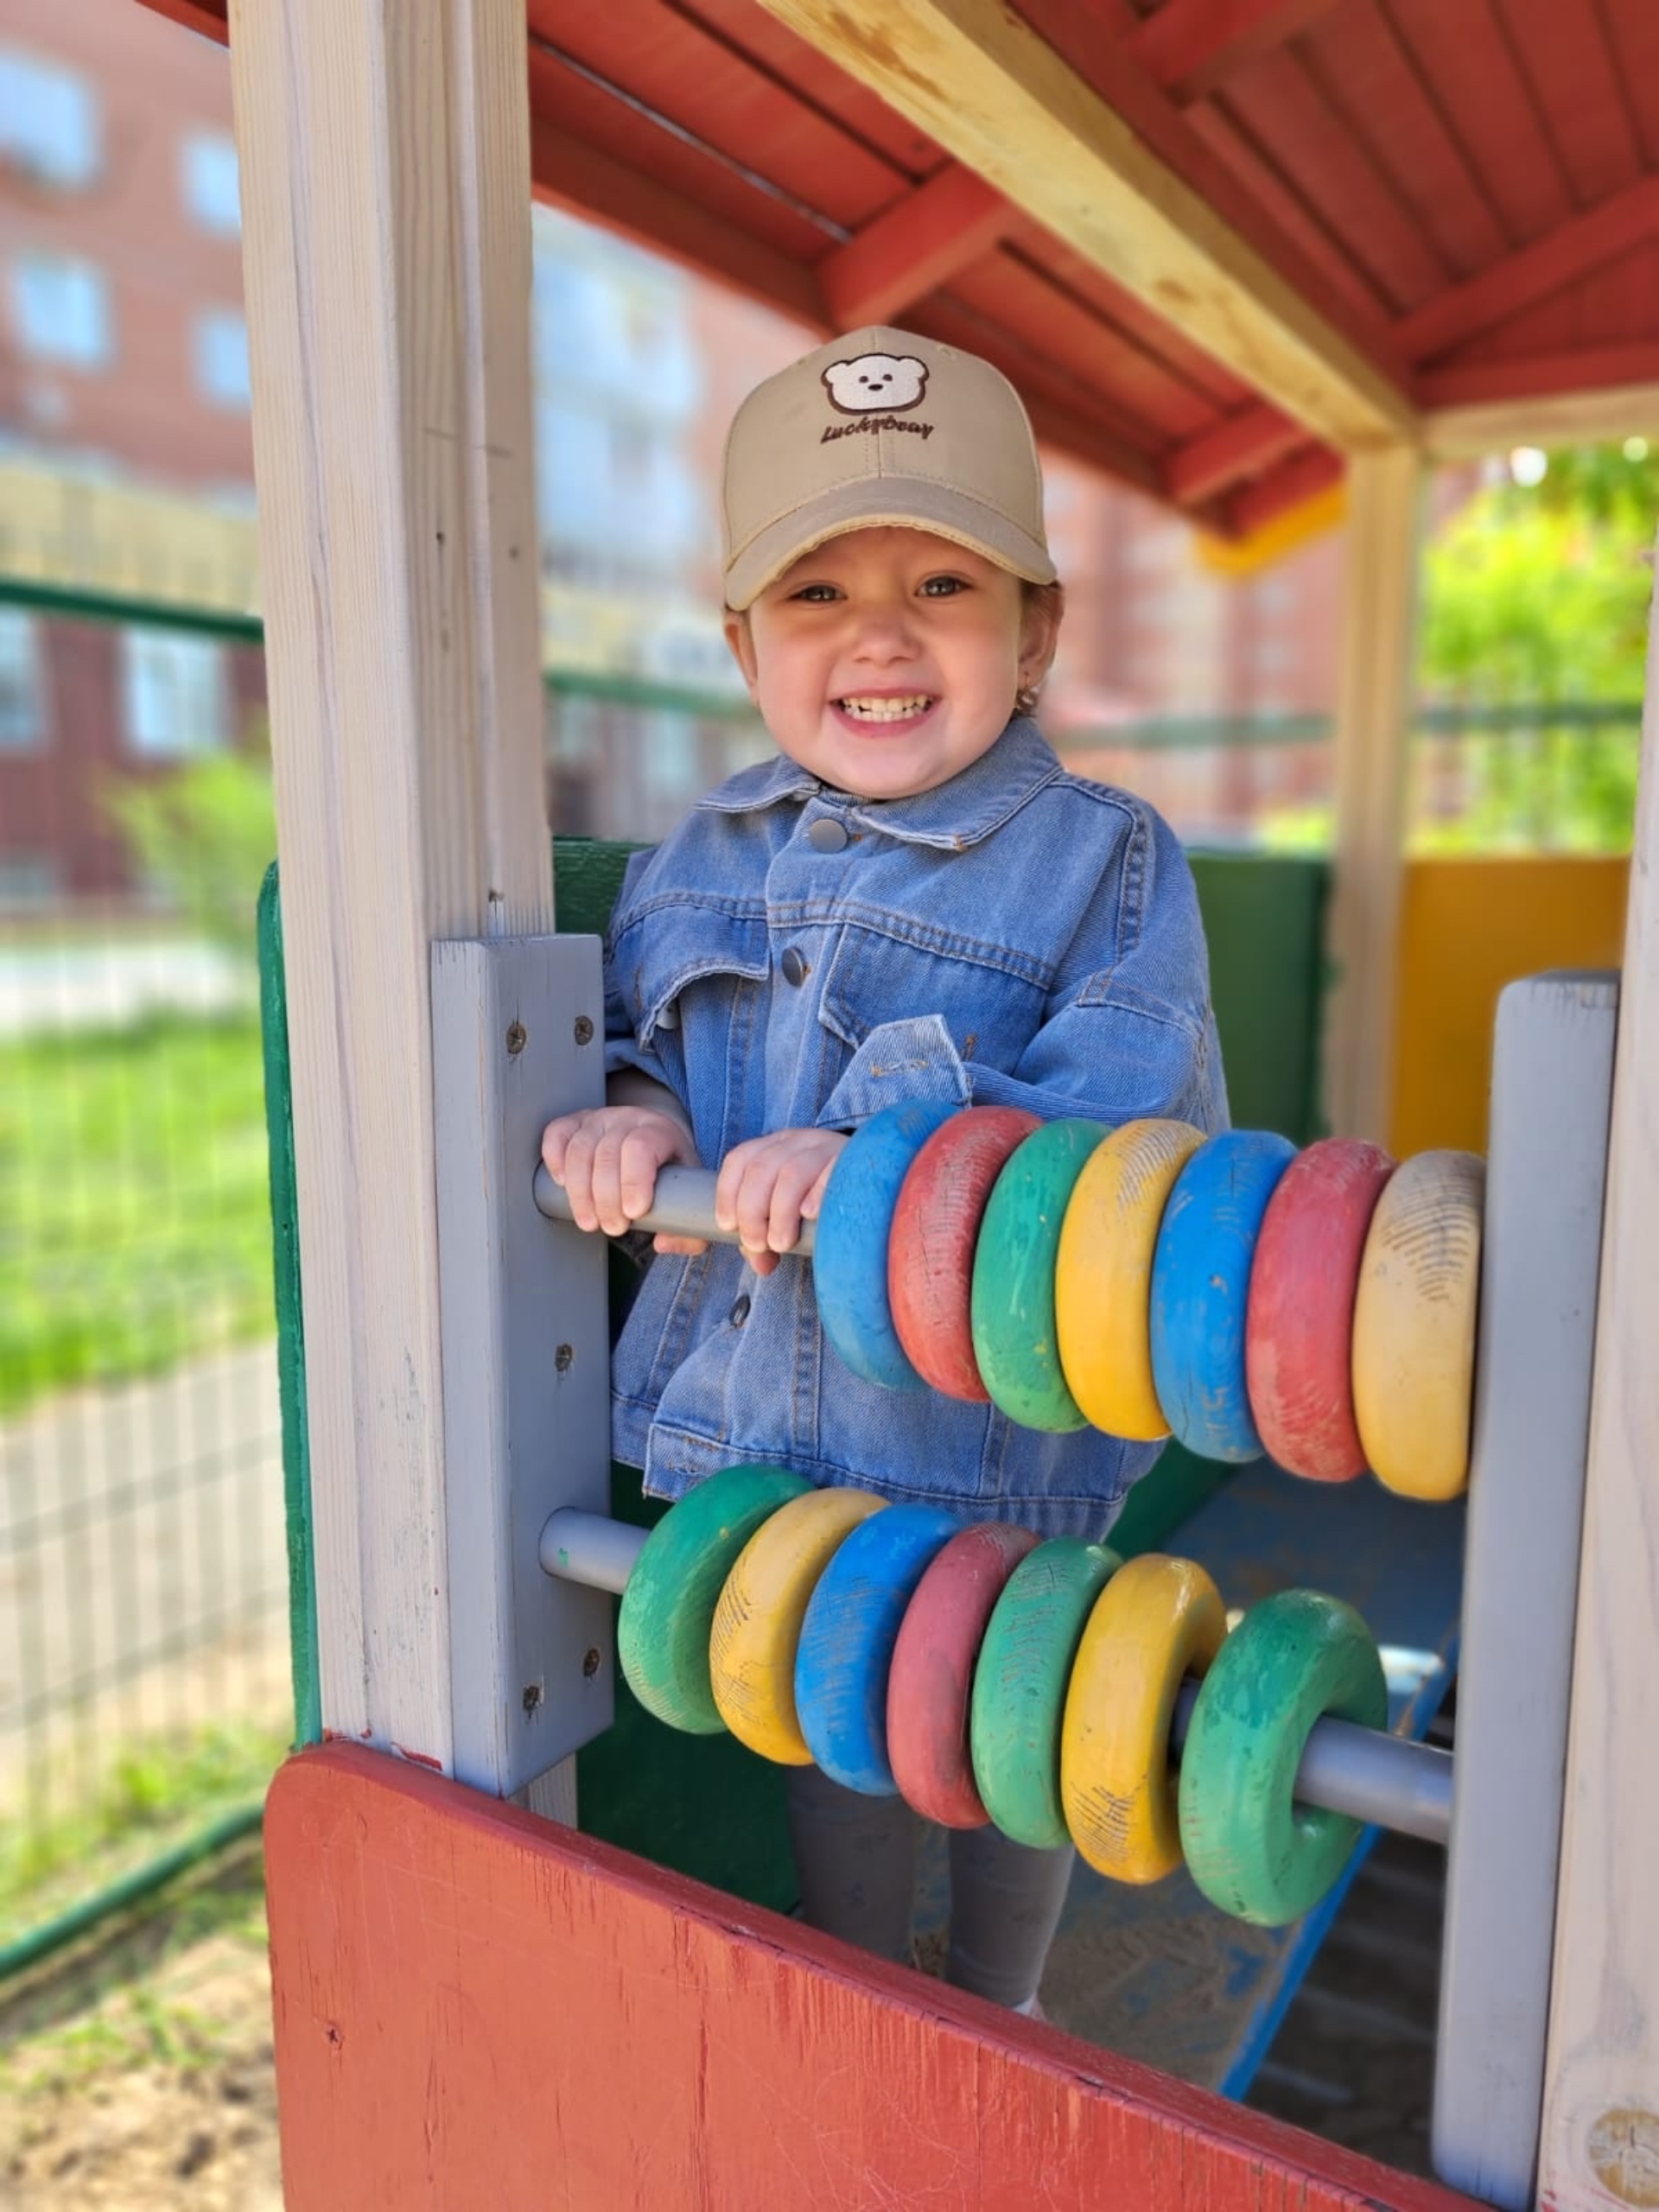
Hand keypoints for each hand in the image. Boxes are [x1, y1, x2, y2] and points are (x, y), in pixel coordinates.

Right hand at [540, 1105, 706, 1255]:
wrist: (653, 1139)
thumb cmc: (670, 1172)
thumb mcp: (689, 1196)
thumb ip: (688, 1228)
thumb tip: (663, 1243)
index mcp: (659, 1131)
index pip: (641, 1147)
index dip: (634, 1181)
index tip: (634, 1213)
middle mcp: (627, 1119)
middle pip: (607, 1154)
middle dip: (606, 1199)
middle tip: (612, 1228)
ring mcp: (598, 1119)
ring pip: (579, 1150)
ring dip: (580, 1192)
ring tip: (589, 1222)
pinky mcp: (574, 1123)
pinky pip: (557, 1134)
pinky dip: (554, 1160)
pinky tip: (563, 1186)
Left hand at [714, 1127, 848, 1276]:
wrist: (875, 1177)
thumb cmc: (822, 1197)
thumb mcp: (789, 1208)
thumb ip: (767, 1233)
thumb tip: (760, 1262)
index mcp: (775, 1147)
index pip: (740, 1160)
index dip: (727, 1193)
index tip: (728, 1226)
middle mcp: (797, 1142)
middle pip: (761, 1169)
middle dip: (752, 1211)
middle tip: (758, 1244)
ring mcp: (826, 1147)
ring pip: (792, 1172)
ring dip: (779, 1212)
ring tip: (781, 1243)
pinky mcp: (852, 1159)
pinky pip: (831, 1172)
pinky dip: (816, 1194)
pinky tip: (810, 1215)